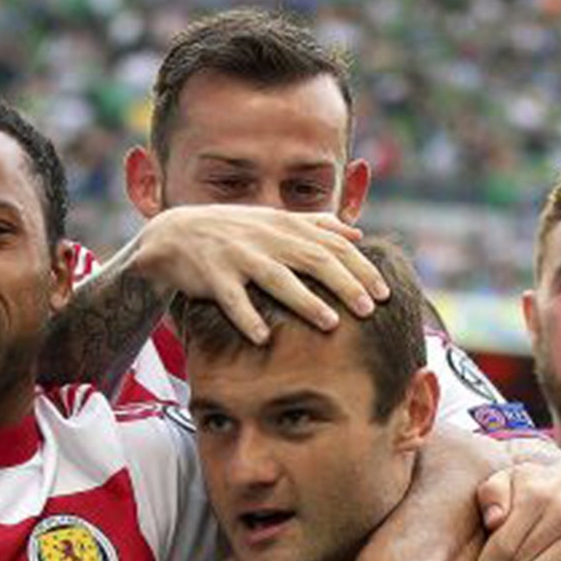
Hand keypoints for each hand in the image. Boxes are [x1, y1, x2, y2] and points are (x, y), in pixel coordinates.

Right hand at [132, 206, 385, 342]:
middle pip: (313, 259)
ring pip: (277, 278)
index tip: (385, 292)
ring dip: (305, 301)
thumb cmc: (234, 233)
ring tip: (330, 323)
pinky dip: (245, 316)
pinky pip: (231, 298)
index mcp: (286, 227)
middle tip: (370, 309)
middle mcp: (266, 238)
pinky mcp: (212, 275)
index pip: (332, 245)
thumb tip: (357, 234)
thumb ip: (316, 227)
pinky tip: (262, 338)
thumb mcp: (275, 222)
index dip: (360, 268)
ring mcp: (239, 255)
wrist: (175, 235)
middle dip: (344, 283)